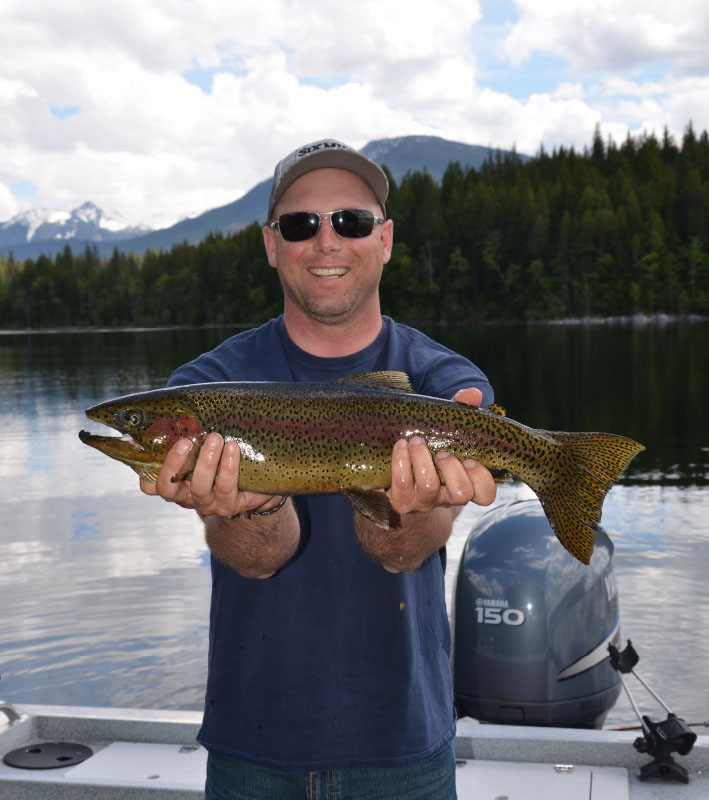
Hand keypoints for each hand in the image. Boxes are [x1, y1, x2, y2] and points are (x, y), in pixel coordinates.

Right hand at [139, 432, 283, 516]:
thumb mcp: (201, 441)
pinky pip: (227, 488)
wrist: (261, 472)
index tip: (152, 449)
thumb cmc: (224, 451)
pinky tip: (233, 449)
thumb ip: (180, 433)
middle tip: (186, 441)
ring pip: (200, 488)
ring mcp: (209, 503)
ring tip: (216, 438)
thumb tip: (158, 416)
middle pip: (168, 489)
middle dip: (175, 464)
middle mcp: (187, 496)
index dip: (145, 471)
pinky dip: (228, 468)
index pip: (149, 485)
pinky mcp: (231, 505)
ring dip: (206, 462)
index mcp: (175, 481)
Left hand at [386, 387, 495, 514]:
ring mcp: (423, 501)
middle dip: (452, 469)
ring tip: (416, 442)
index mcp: (464, 484)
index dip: (482, 480)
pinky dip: (401, 461)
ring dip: (423, 460)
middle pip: (461, 494)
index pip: (485, 495)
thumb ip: (462, 412)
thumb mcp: (448, 434)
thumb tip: (473, 394)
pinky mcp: (401, 501)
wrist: (397, 482)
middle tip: (442, 452)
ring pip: (429, 488)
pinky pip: (401, 484)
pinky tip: (400, 445)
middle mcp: (446, 498)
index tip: (471, 460)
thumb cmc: (430, 452)